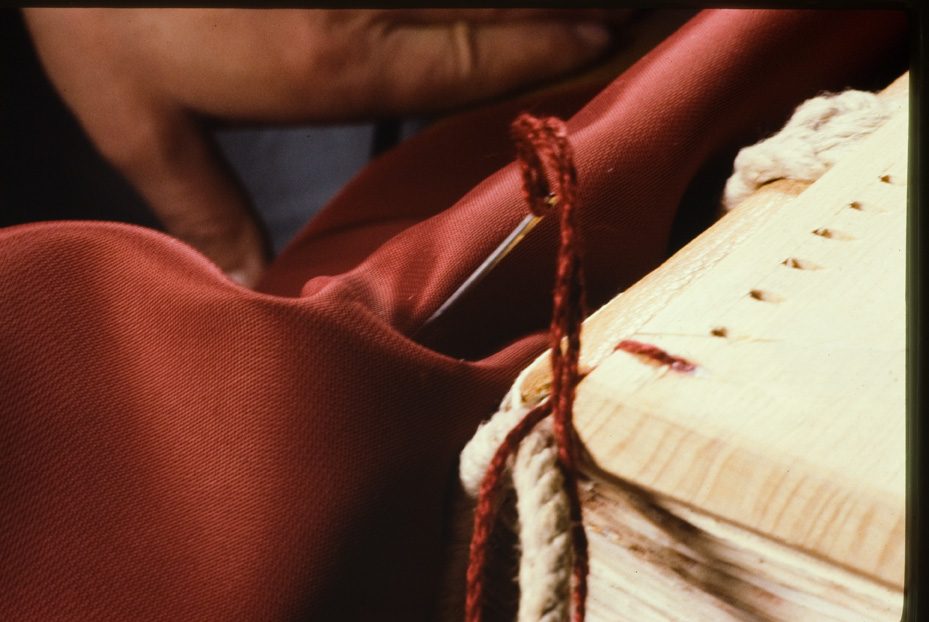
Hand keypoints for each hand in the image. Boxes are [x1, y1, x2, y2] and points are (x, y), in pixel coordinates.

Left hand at [23, 9, 626, 286]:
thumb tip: (242, 281)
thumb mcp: (139, 124)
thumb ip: (203, 208)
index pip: (463, 63)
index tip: (602, 43)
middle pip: (493, 5)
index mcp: (328, 60)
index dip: (541, 52)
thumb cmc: (96, 14)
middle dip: (569, 8)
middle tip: (629, 10)